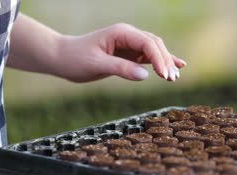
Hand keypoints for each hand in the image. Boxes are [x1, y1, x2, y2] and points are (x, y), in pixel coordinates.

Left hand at [55, 23, 185, 81]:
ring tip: (175, 77)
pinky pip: (148, 57)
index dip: (159, 59)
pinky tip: (175, 67)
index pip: (147, 44)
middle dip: (165, 61)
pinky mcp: (128, 54)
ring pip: (154, 50)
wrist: (62, 58)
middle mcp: (128, 35)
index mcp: (121, 33)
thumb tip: (145, 75)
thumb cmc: (75, 59)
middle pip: (155, 45)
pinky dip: (161, 63)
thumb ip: (121, 69)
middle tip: (172, 79)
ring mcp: (129, 44)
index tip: (164, 75)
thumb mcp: (97, 65)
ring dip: (166, 62)